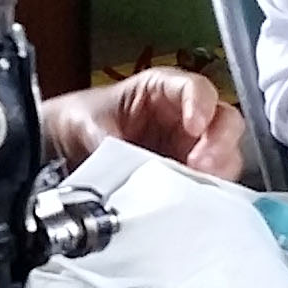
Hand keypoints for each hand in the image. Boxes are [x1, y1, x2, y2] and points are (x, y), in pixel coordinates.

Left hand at [41, 69, 245, 179]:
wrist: (63, 146)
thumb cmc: (81, 120)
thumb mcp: (87, 123)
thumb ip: (107, 141)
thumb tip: (123, 164)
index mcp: (162, 89)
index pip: (196, 88)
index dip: (201, 104)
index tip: (194, 125)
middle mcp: (183, 116)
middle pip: (223, 122)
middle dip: (219, 143)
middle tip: (202, 164)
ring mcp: (188, 148)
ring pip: (224, 155)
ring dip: (218, 171)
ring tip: (197, 185)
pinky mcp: (186, 177)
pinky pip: (210, 184)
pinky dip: (209, 192)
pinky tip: (195, 199)